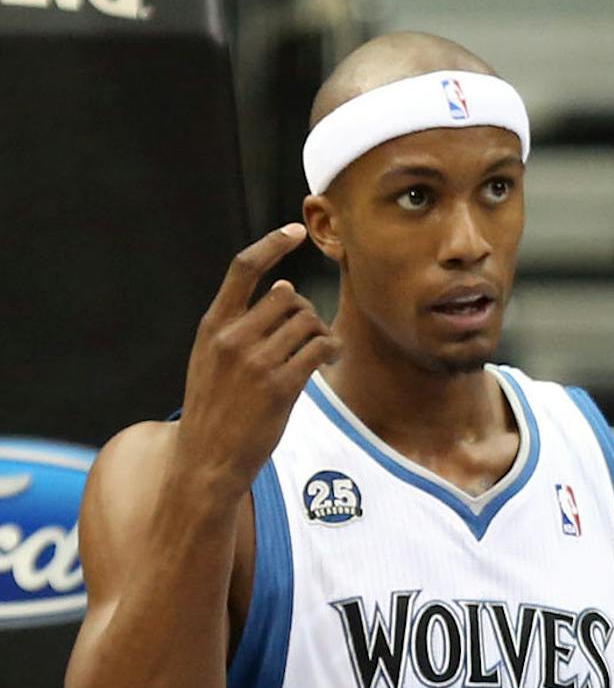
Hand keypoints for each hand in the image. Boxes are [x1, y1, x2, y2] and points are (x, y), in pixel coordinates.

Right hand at [173, 224, 339, 490]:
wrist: (208, 456)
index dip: (273, 245)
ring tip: (321, 349)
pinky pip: (319, 350)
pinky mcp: (281, 386)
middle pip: (288, 297)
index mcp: (212, 326)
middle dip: (306, 310)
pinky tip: (329, 357)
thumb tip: (282, 289)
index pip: (244, 269)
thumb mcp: (212, 360)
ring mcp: (256, 361)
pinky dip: (331, 349)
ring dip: (322, 332)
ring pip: (307, 322)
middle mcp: (232, 337)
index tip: (297, 230)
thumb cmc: (215, 409)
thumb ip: (240, 325)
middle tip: (310, 332)